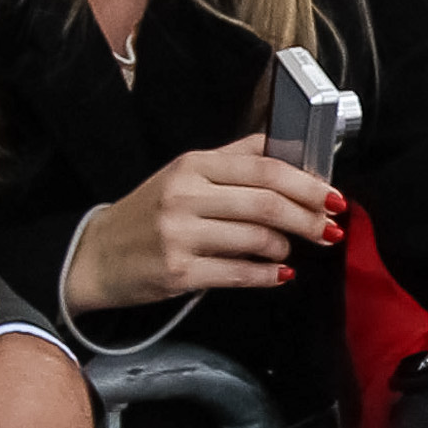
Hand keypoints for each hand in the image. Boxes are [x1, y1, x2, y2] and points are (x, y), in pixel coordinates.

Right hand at [63, 134, 337, 312]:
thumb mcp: (183, 175)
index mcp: (193, 165)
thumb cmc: (146, 215)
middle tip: (331, 229)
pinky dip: (268, 275)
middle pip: (268, 203)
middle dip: (309, 218)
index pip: (265, 168)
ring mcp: (180, 235)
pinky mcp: (179, 273)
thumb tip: (288, 151)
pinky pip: (240, 274)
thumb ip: (233, 161)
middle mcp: (186, 195)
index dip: (307, 183)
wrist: (94, 255)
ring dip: (286, 247)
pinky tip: (279, 274)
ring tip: (289, 250)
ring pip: (258, 239)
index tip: (333, 196)